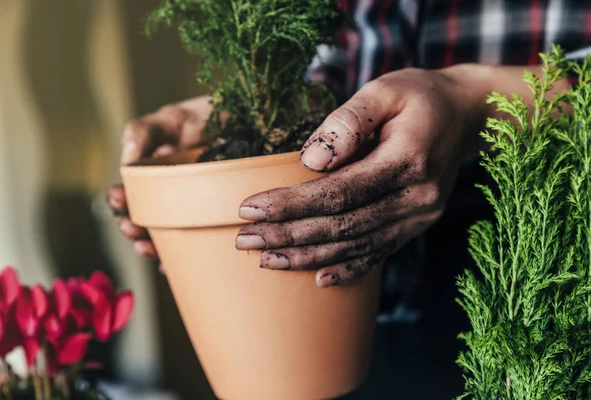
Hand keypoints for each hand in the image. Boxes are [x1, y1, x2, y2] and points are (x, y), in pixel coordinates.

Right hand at [107, 95, 213, 258]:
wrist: (255, 119)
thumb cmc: (209, 117)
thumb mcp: (174, 118)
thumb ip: (144, 132)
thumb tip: (125, 161)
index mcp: (156, 176)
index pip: (131, 194)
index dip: (120, 200)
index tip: (118, 200)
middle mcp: (174, 200)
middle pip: (147, 222)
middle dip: (133, 229)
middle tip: (131, 228)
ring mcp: (197, 214)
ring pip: (170, 240)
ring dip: (152, 249)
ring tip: (146, 248)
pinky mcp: (220, 225)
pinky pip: (202, 248)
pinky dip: (186, 261)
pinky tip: (175, 265)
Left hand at [235, 67, 486, 287]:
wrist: (465, 115)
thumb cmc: (419, 96)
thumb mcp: (384, 90)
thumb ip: (347, 122)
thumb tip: (310, 162)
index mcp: (407, 161)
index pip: (339, 193)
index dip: (292, 205)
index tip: (250, 209)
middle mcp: (416, 198)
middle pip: (342, 226)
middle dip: (289, 236)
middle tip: (244, 240)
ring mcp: (419, 217)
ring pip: (356, 246)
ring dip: (309, 256)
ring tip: (267, 260)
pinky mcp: (416, 225)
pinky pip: (379, 253)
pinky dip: (348, 268)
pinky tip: (319, 279)